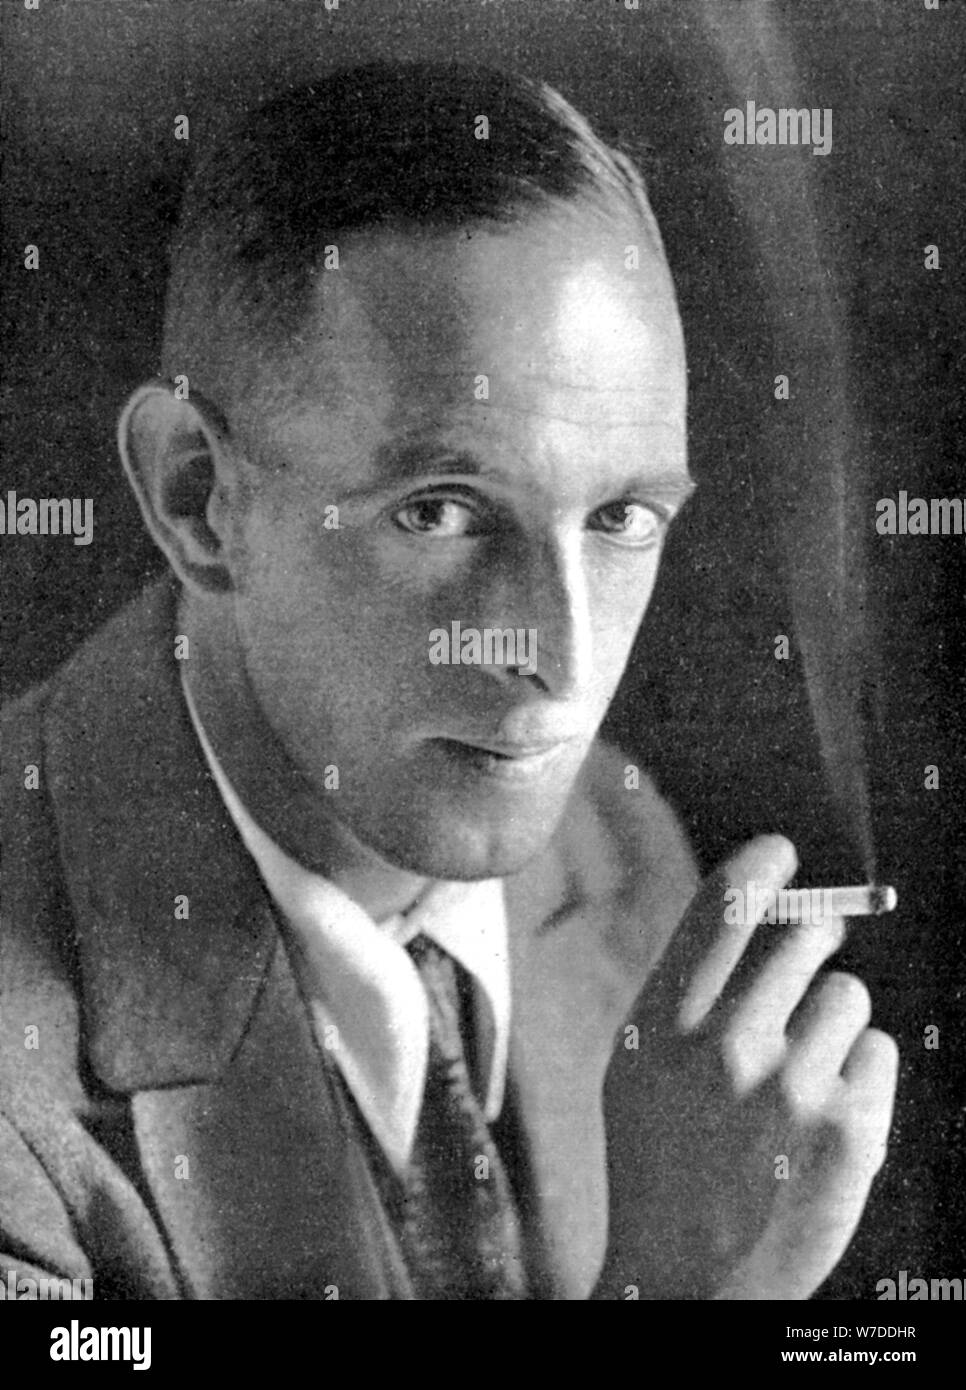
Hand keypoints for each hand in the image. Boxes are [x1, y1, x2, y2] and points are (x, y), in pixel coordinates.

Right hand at [597, 835, 897, 1299]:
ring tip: (802, 1074)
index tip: (782, 852)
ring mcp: (791, 1088)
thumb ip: (683, 997)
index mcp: (663, 1028)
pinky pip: (876, 1051)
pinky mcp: (849, 1130)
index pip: (719, 912)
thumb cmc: (659, 1166)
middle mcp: (726, 1047)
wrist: (686, 1282)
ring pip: (847, 995)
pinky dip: (859, 1073)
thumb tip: (750, 917)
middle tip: (814, 953)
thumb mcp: (637, 1072)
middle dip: (815, 939)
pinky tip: (825, 1115)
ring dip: (833, 1022)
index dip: (759, 867)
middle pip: (804, 939)